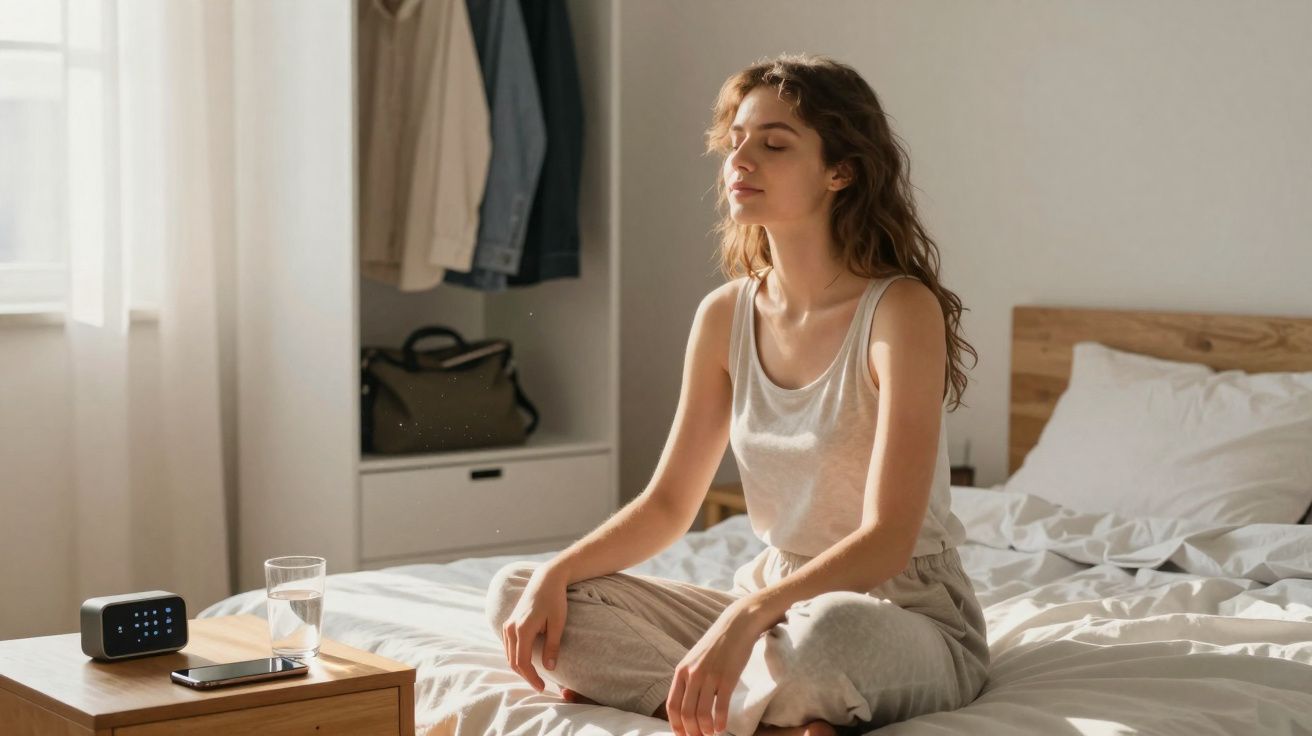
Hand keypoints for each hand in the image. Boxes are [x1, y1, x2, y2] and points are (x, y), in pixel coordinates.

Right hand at [500, 564, 568, 691]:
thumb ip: (552, 646)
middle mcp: (511, 628)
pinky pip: (509, 646)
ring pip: (509, 655)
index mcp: (522, 629)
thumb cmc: (554, 600)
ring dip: (520, 667)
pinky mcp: (509, 622)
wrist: (546, 579)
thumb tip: (550, 669)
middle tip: (540, 685)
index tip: (542, 687)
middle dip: (526, 675)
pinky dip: (516, 657)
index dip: (531, 678)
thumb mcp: (558, 624)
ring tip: (535, 675)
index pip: (522, 662)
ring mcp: (507, 625)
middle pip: (513, 661)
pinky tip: (528, 661)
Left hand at [666, 599, 765, 735]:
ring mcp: (710, 677)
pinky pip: (720, 707)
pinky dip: (720, 722)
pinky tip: (722, 728)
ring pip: (701, 713)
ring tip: (710, 734)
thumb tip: (686, 702)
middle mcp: (693, 675)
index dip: (675, 725)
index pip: (672, 705)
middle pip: (686, 713)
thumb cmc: (717, 644)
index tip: (682, 735)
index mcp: (681, 671)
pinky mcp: (727, 678)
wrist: (736, 625)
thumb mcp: (695, 658)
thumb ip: (689, 678)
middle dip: (691, 731)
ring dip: (705, 729)